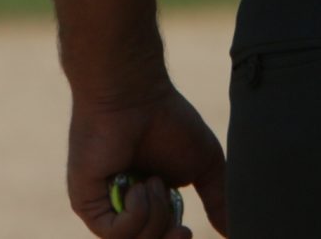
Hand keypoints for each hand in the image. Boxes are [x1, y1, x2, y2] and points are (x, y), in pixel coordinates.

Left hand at [66, 84, 229, 238]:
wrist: (135, 96)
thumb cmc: (168, 121)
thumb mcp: (204, 165)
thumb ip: (219, 200)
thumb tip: (233, 233)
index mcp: (151, 201)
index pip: (161, 236)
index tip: (187, 231)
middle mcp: (125, 207)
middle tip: (181, 230)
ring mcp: (104, 206)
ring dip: (154, 216)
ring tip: (153, 180)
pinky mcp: (87, 203)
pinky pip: (113, 233)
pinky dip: (135, 214)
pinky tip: (138, 184)